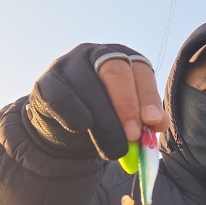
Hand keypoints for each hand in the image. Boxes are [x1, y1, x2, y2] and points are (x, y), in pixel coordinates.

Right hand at [26, 43, 169, 160]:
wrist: (65, 131)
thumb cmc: (103, 121)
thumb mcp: (128, 120)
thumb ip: (145, 121)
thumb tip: (159, 124)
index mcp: (124, 60)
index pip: (140, 70)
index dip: (148, 95)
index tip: (152, 121)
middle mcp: (97, 55)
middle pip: (116, 72)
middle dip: (127, 105)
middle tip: (133, 136)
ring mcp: (69, 65)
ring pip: (88, 85)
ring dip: (104, 120)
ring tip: (113, 149)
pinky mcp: (46, 82)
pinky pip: (61, 96)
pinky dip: (73, 114)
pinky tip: (81, 128)